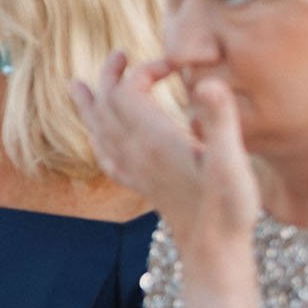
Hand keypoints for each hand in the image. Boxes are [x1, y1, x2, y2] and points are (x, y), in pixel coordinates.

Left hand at [71, 53, 258, 256]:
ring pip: (100, 131)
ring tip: (75, 86)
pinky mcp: (142, 186)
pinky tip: (99, 140)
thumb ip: (221, 120)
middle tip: (118, 54)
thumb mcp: (232, 161)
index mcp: (153, 140)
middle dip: (109, 76)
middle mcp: (136, 153)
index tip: (174, 66)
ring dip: (90, 105)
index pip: (130, 91)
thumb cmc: (227, 208)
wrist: (214, 253)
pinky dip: (98, 140)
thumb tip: (208, 82)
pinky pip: (107, 158)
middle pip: (107, 106)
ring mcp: (135, 171)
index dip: (146, 69)